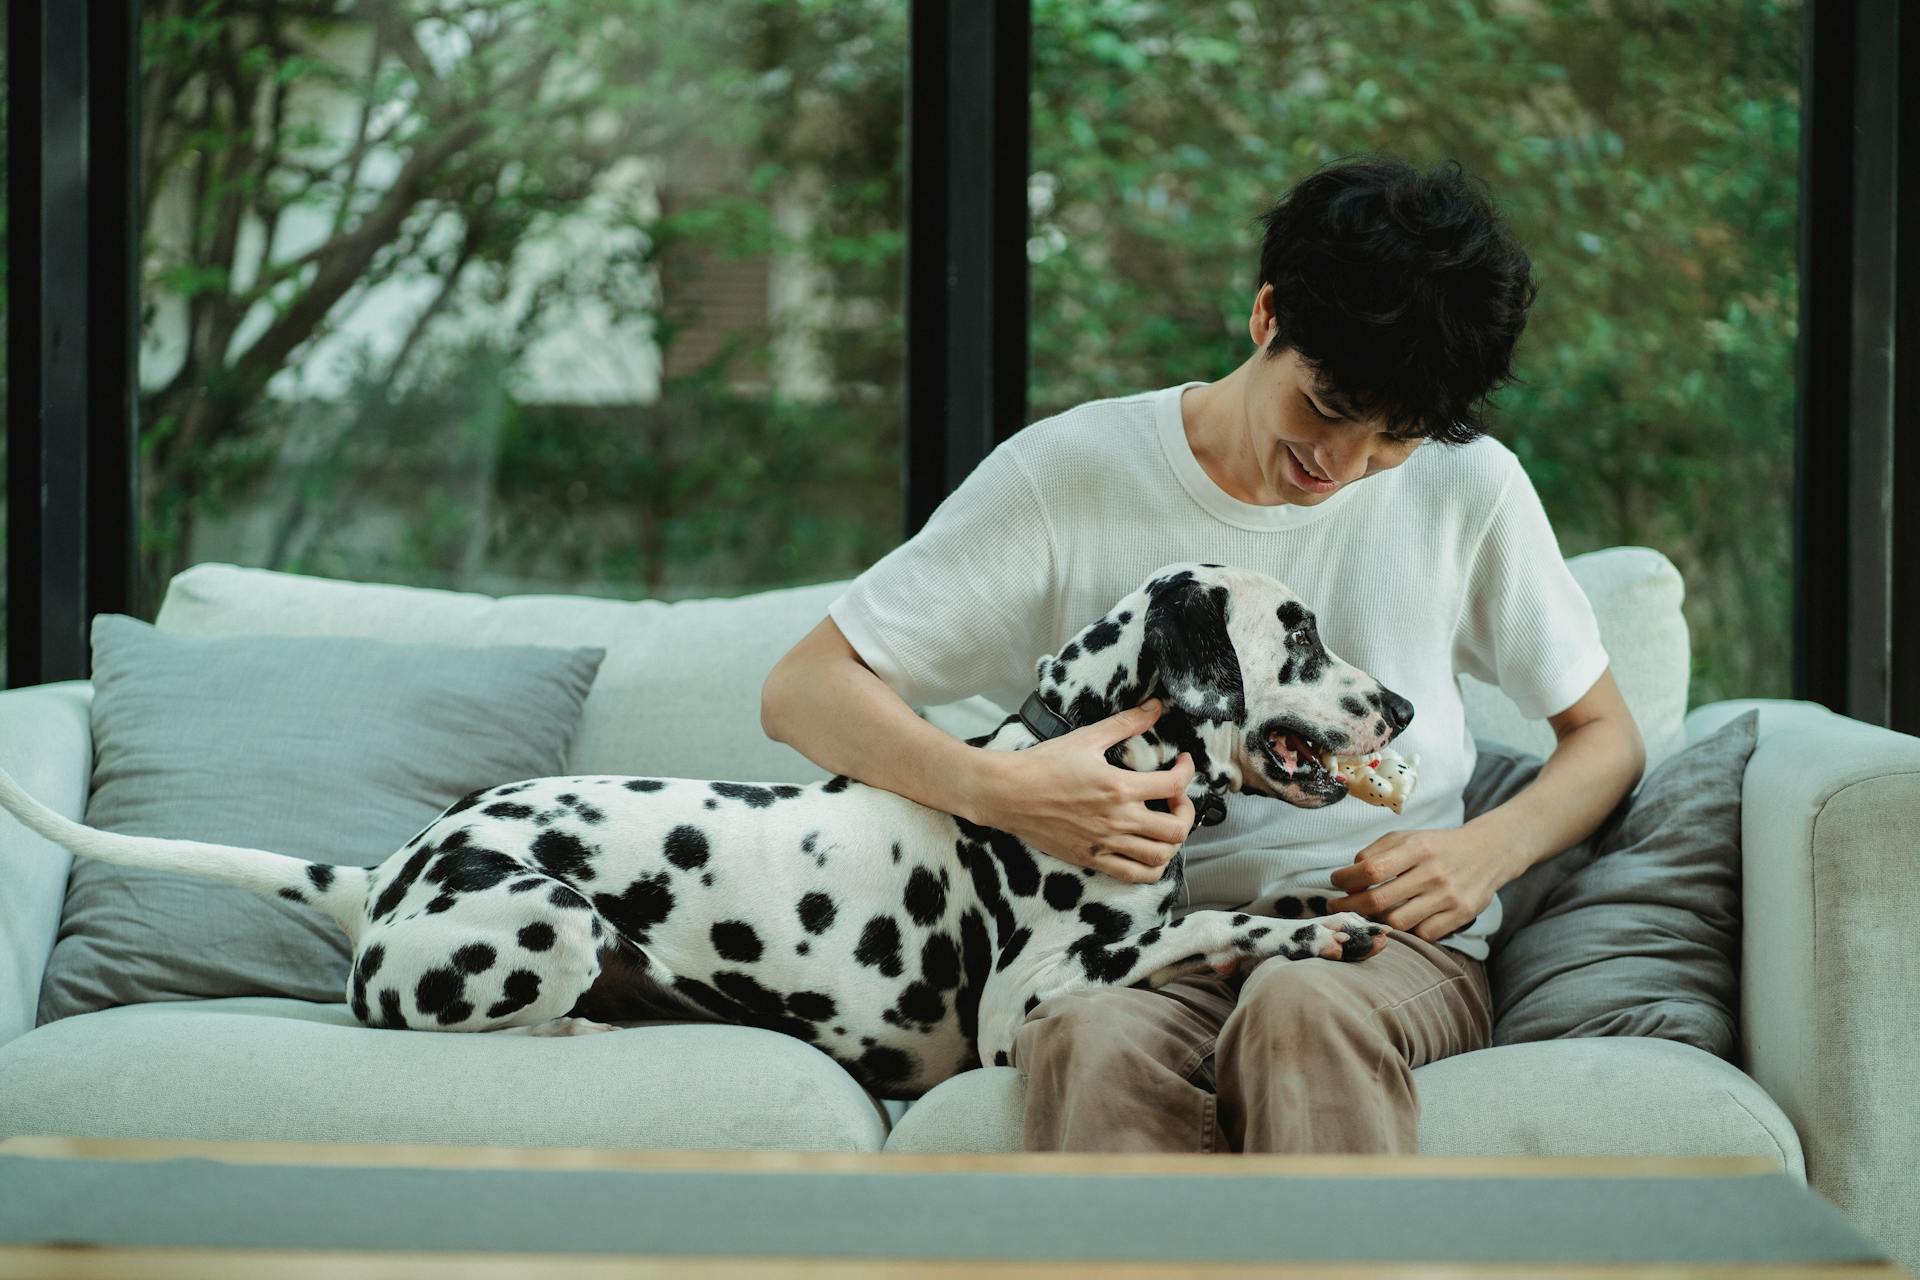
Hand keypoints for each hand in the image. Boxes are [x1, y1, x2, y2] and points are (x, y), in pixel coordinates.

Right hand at [976, 698, 1196, 883]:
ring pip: (1160, 857)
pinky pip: (1134, 875)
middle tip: (1176, 799)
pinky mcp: (1092, 859)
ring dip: (1172, 841)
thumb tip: (1155, 707)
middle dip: (1186, 812)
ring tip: (1163, 824)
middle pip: (1176, 829)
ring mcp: (1105, 844)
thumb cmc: (1043, 765)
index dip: (1188, 772)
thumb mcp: (1087, 738)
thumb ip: (1126, 723)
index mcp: (1119, 787)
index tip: (1182, 763)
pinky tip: (1146, 848)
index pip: (1174, 785)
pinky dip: (1151, 866)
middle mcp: (1117, 820)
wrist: (1007, 794)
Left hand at [1325, 827, 1510, 943]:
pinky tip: (1400, 920)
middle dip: (1349, 906)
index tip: (1335, 882)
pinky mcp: (1460, 915)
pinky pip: (1422, 933)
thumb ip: (1376, 853)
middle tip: (1336, 907)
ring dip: (1376, 921)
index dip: (1346, 879)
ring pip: (1397, 922)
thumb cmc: (1436, 846)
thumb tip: (1348, 878)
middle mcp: (1432, 872)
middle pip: (1379, 900)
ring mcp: (1448, 896)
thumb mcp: (1407, 837)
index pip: (1370, 869)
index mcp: (1417, 848)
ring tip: (1368, 914)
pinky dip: (1407, 930)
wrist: (1488, 852)